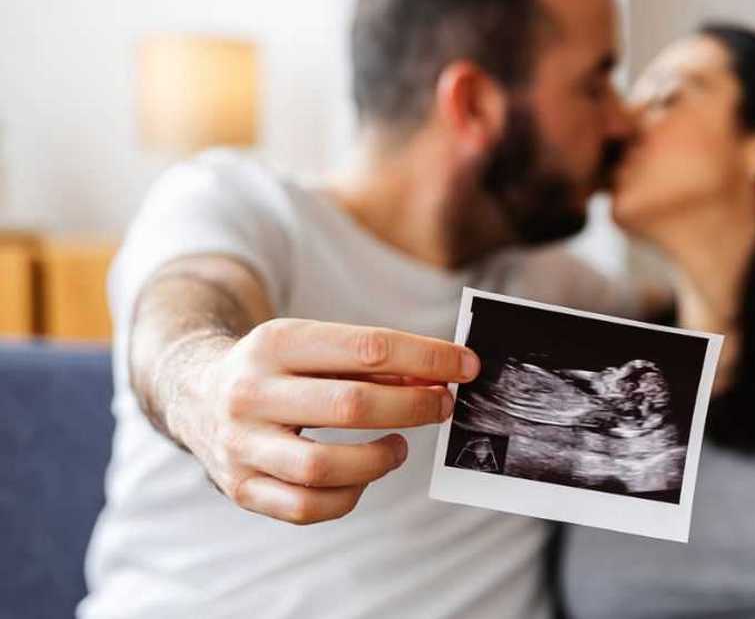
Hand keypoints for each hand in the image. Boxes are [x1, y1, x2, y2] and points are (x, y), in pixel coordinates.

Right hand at [167, 318, 479, 524]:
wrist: (193, 393)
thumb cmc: (277, 367)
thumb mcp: (314, 344)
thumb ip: (373, 362)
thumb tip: (439, 378)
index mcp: (275, 342)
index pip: (369, 347)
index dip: (427, 358)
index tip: (466, 366)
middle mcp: (250, 392)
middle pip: (352, 405)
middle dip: (414, 407)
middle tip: (444, 406)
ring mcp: (240, 444)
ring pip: (325, 467)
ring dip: (380, 460)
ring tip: (399, 448)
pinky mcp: (240, 487)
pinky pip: (306, 507)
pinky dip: (348, 496)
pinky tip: (361, 476)